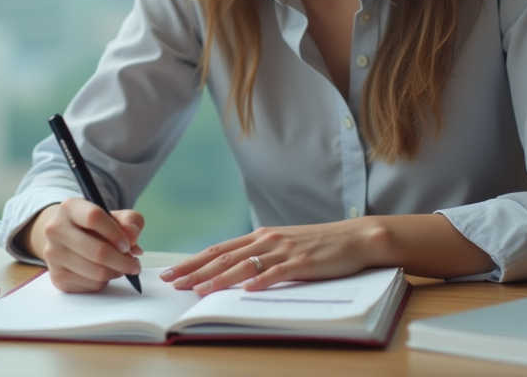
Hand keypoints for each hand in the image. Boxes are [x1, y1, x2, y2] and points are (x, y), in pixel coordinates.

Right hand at [26, 198, 143, 292]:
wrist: (66, 238)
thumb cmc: (94, 226)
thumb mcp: (114, 216)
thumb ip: (129, 221)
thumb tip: (132, 237)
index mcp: (69, 207)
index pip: (94, 217)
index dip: (115, 232)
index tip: (128, 244)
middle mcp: (55, 230)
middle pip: (97, 251)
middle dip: (122, 261)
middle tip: (134, 264)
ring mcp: (53, 255)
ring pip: (96, 272)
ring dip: (116, 272)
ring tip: (121, 266)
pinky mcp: (57, 277)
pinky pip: (91, 286)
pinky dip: (104, 282)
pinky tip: (104, 271)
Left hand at [160, 220, 379, 295]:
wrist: (354, 238)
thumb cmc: (318, 244)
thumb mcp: (283, 245)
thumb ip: (260, 254)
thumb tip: (232, 269)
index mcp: (260, 236)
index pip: (219, 249)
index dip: (193, 261)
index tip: (172, 272)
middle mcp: (267, 240)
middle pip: (224, 256)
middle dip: (195, 270)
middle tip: (172, 281)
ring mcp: (284, 250)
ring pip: (245, 265)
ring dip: (220, 278)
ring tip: (200, 290)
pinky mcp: (302, 262)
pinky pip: (278, 273)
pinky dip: (261, 281)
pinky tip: (247, 289)